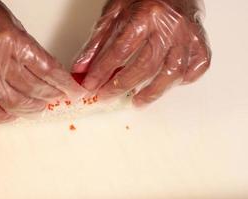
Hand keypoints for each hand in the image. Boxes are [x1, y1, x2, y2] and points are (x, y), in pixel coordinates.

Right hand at [0, 0, 84, 122]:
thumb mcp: (13, 24)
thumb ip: (29, 50)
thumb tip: (47, 74)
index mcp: (12, 40)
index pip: (47, 69)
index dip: (64, 84)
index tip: (74, 93)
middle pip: (33, 87)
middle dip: (51, 96)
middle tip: (57, 99)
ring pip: (13, 102)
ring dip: (31, 108)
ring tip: (40, 108)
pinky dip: (0, 118)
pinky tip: (11, 116)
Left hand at [73, 0, 210, 105]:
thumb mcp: (115, 11)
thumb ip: (98, 40)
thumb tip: (82, 68)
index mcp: (146, 14)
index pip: (119, 51)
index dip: (102, 71)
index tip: (90, 85)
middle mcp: (171, 26)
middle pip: (144, 66)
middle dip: (120, 86)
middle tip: (106, 96)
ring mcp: (189, 36)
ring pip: (171, 73)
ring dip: (152, 92)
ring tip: (136, 102)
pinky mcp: (201, 43)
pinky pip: (195, 69)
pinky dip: (180, 81)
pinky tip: (165, 84)